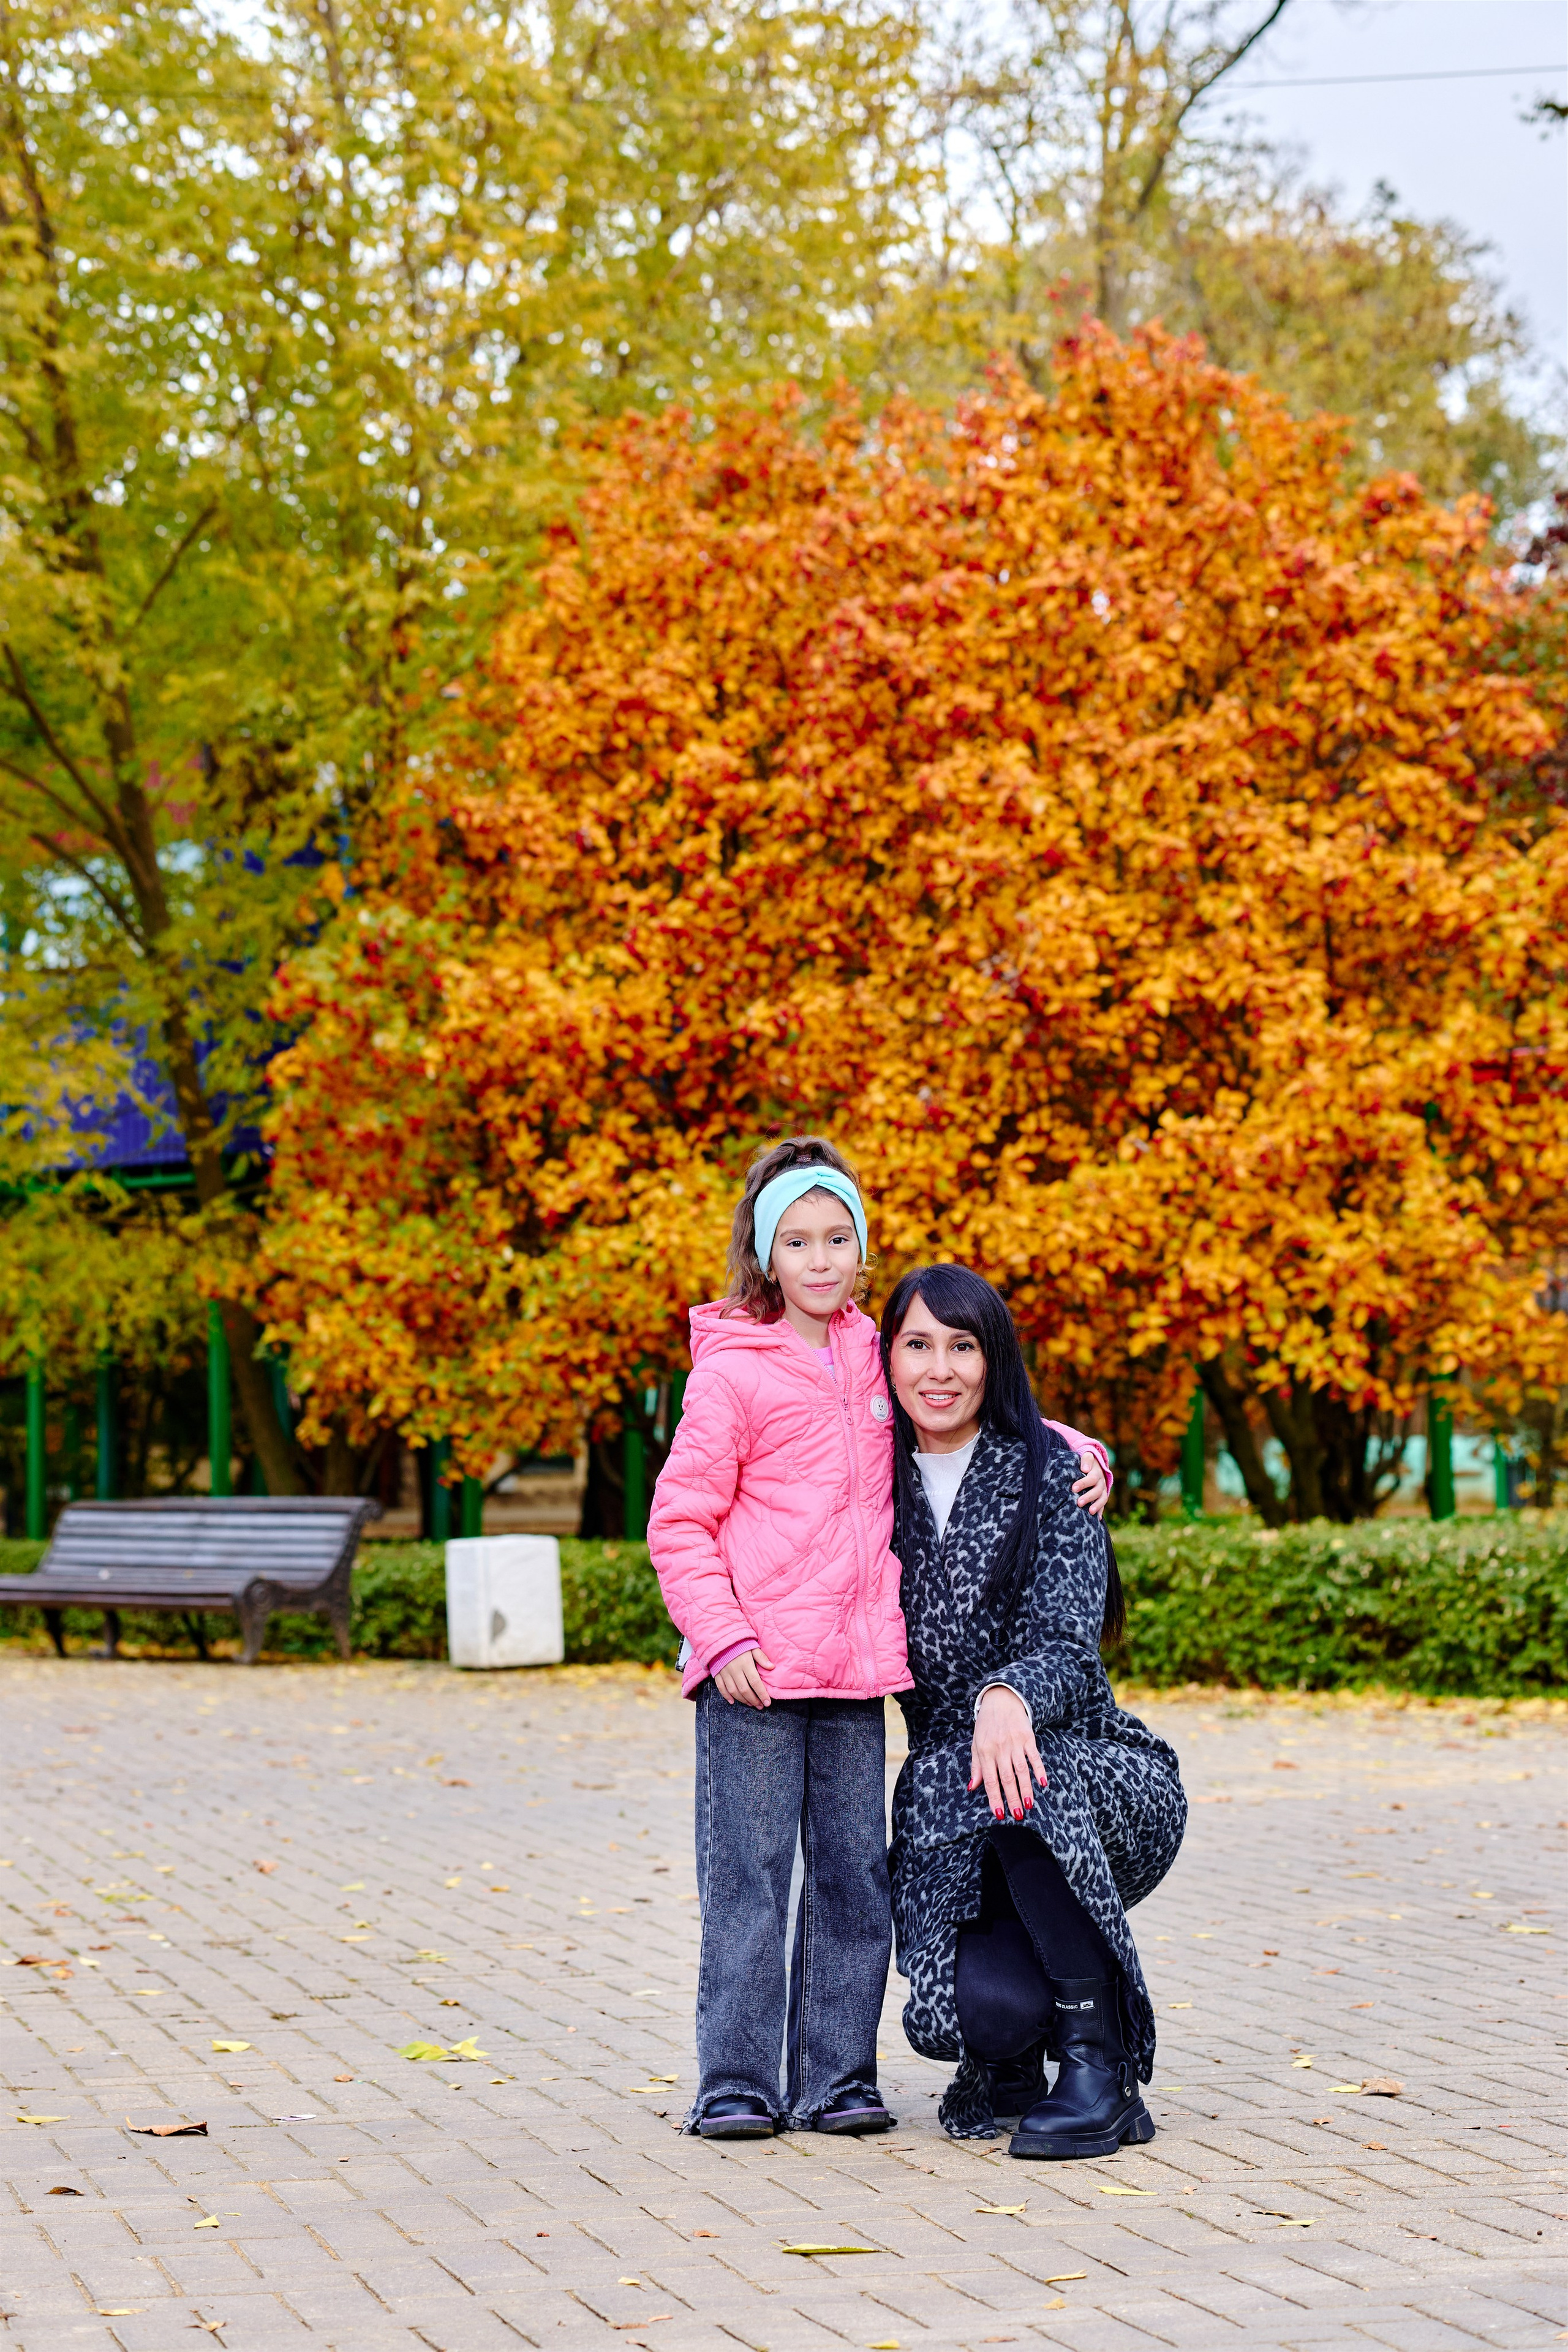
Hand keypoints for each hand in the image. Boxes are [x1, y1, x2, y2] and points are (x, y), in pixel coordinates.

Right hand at [714, 1647, 773, 1707]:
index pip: (755, 1682)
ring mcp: (724, 1673)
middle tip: (760, 1706)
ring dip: (742, 1700)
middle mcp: (734, 1670)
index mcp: (745, 1663)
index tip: (768, 1703)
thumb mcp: (752, 1647)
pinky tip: (732, 1701)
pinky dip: (726, 1696)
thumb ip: (761, 1657)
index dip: (762, 1694)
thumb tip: (772, 1667)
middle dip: (753, 1700)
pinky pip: (721, 1687)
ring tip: (750, 1704)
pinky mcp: (717, 1673)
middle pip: (744, 1689)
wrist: (720, 1638)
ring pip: (733, 1691)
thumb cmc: (739, 1644)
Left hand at [968, 1685, 1046, 1821]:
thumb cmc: (986, 1725)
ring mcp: (1014, 1743)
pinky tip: (1042, 1783)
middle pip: (1007, 1778)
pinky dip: (1039, 1770)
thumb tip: (972, 1787)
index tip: (999, 1813)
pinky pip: (1034, 1756)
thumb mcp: (976, 1743)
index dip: (994, 1798)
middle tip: (1018, 1814)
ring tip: (1028, 1804)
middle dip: (1012, 1798)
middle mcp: (999, 1748)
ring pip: (1021, 1770)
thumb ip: (976, 1766)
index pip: (990, 1780)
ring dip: (1025, 1788)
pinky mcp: (1027, 1737)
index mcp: (984, 1751)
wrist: (1001, 1700)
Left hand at [1071, 1452, 1109, 1518]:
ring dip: (1096, 1506)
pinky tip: (1097, 1519)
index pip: (1091, 1479)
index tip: (1073, 1488)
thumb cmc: (1086, 1462)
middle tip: (1078, 1503)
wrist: (1095, 1465)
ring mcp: (1102, 1491)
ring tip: (1089, 1512)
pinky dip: (1100, 1511)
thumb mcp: (1087, 1456)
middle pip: (1097, 1491)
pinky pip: (1103, 1505)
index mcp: (1096, 1473)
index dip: (1083, 1483)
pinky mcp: (1102, 1497)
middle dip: (1088, 1497)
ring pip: (1102, 1499)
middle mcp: (1101, 1483)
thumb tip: (1085, 1469)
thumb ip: (1086, 1460)